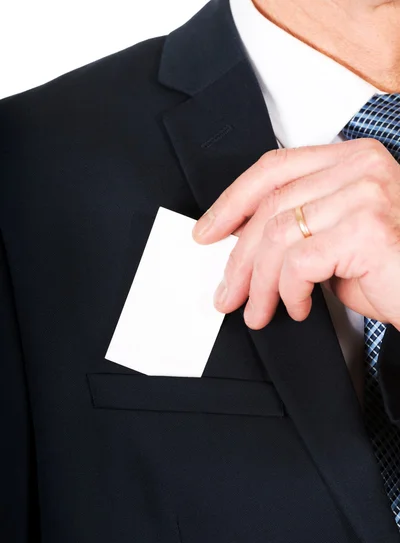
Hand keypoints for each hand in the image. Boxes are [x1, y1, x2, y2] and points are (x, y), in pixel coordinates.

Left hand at [192, 138, 399, 329]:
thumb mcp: (338, 243)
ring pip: (278, 236)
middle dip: (240, 259)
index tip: (207, 231)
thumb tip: (245, 248)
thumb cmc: (395, 272)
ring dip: (259, 283)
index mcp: (352, 159)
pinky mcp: (367, 229)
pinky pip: (299, 262)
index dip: (232, 201)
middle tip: (228, 293)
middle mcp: (360, 167)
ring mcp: (365, 193)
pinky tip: (297, 308)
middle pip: (271, 207)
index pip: (275, 168)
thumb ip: (300, 230)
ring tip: (259, 311)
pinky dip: (288, 292)